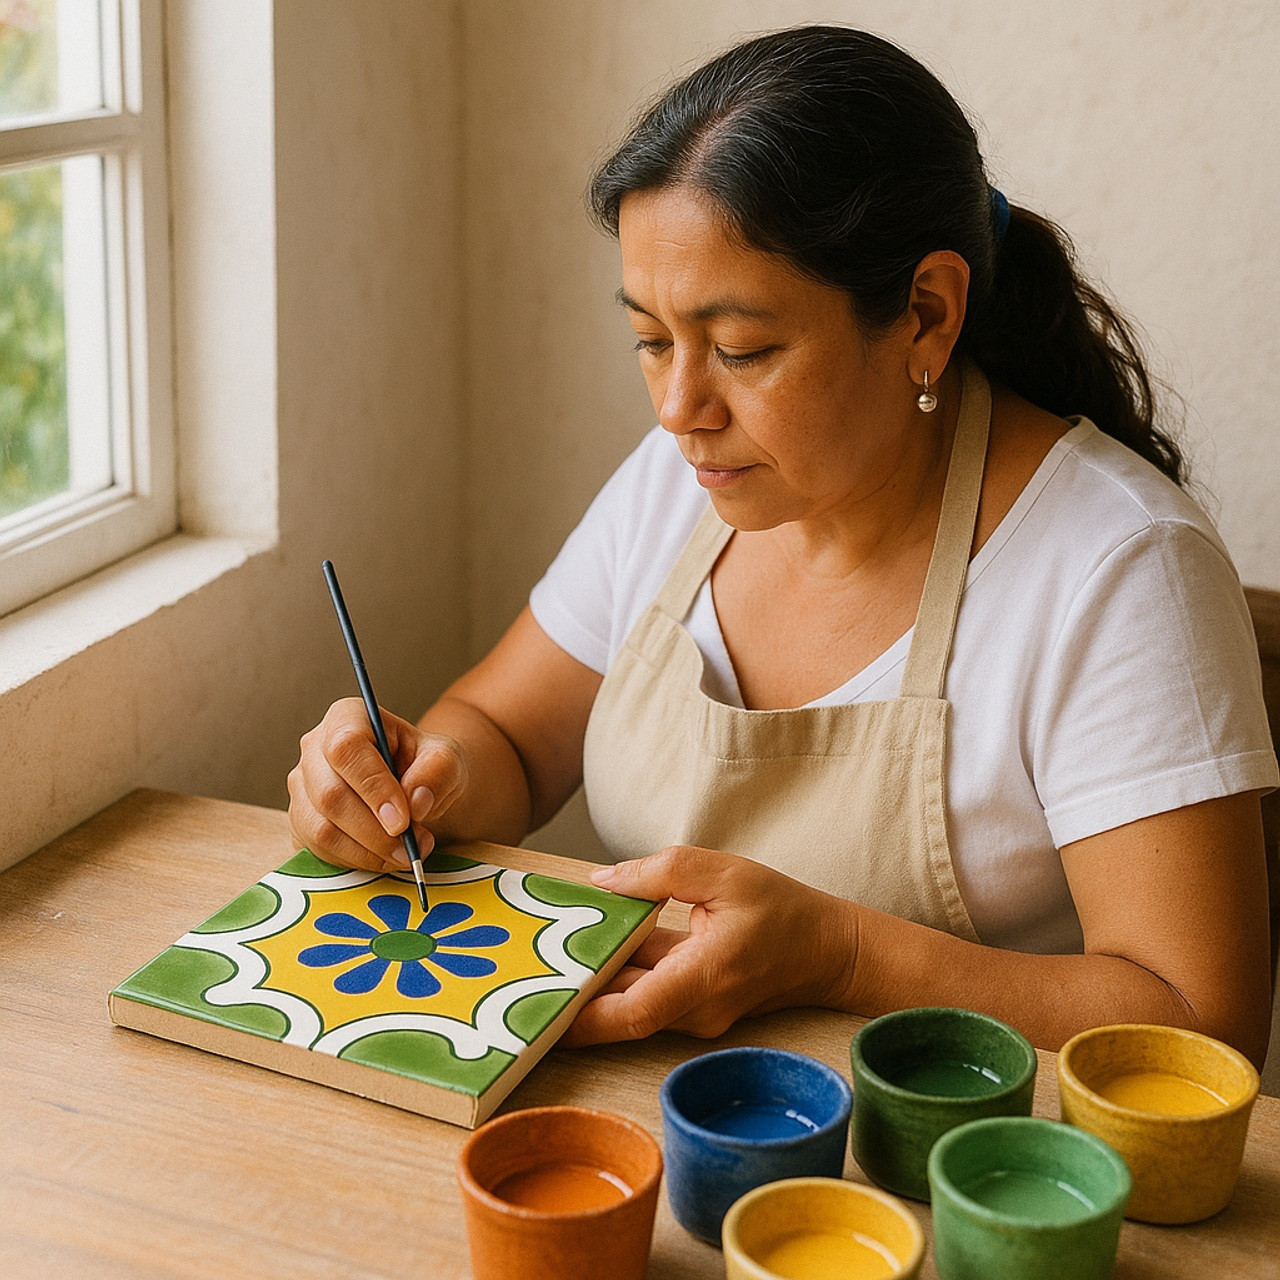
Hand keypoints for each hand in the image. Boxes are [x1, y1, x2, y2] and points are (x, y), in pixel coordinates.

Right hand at [287, 697, 466, 871]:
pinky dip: (355, 861)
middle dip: (375, 831)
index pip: (347, 749)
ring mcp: (302, 786)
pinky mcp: (300, 820)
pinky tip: (384, 856)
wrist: (413, 786)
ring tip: (407, 853)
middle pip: (330, 794)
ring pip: (321, 828)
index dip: (373, 787)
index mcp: (348, 717)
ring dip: (368, 851)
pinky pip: (318, 849)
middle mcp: (315, 747)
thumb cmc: (424, 764)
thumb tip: (416, 801)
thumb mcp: (446, 758)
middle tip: (412, 846)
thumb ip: (438, 771)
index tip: (403, 820)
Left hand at [560, 846, 857, 1046]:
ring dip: (589, 985)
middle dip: (570, 1000)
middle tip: (514, 981)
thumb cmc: (782, 909)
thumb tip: (601, 881)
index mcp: (705, 977)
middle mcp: (695, 1008)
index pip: (635, 1013)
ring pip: (628, 1004)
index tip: (541, 1012)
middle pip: (620, 1013)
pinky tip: (583, 951)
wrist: (827, 950)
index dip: (584, 1018)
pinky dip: (615, 976)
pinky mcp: (690, 1006)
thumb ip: (658, 873)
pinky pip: (644, 994)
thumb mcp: (722, 870)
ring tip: (535, 961)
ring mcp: (693, 1013)